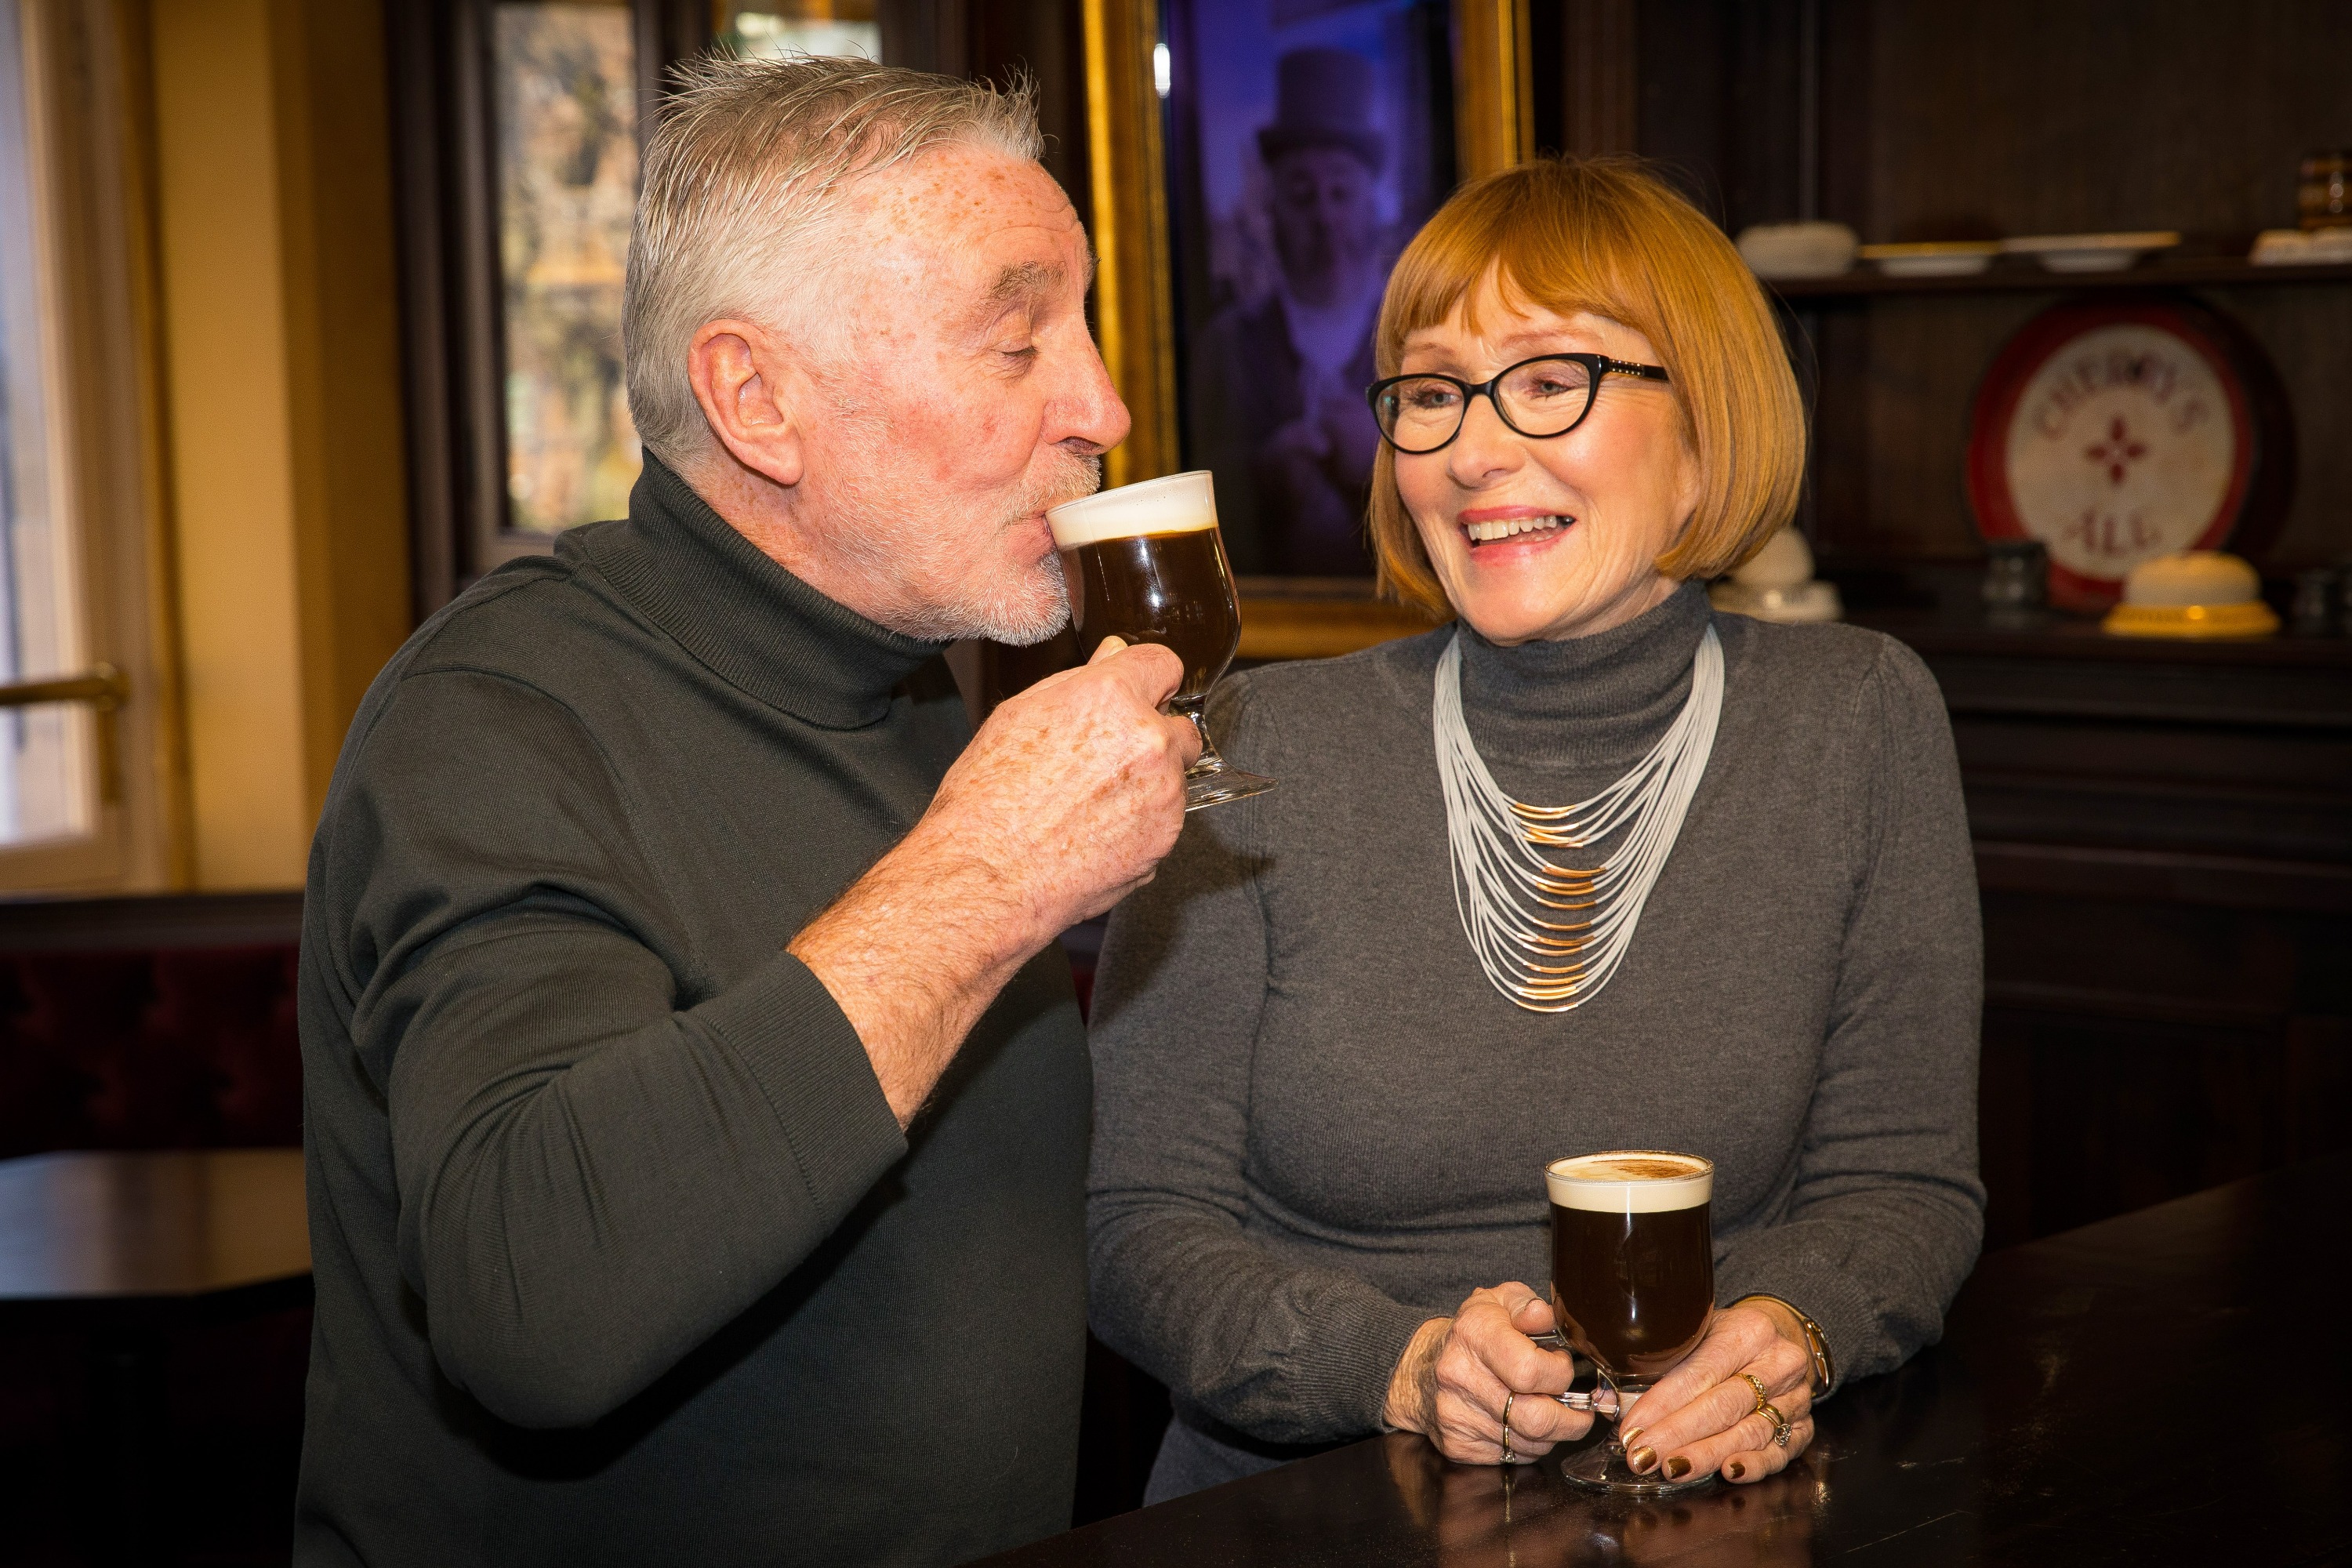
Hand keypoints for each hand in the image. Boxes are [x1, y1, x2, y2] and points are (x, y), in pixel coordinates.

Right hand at [930, 634, 1200, 929]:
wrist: (989, 874)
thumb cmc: (988, 799)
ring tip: (1087, 805)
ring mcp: (1164, 795)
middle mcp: (1148, 742)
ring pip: (1173, 778)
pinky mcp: (1165, 840)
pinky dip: (1140, 825)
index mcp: (1112, 698)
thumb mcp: (1018, 716)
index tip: (1142, 692)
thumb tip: (1111, 656)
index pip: (1164, 665)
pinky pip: (1163, 821)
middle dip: (1153, 737)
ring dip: (1146, 784)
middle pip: (1179, 727)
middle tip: (1105, 760)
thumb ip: (1077, 681)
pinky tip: (1093, 832)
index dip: (1149, 679)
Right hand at [1382, 1284, 1590, 1463]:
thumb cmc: (1472, 1334)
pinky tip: (1525, 1424)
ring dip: (1553, 1432)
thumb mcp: (1499, 1302)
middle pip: (1536, 1418)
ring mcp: (1456, 1416)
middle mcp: (1460, 1377)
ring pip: (1530, 1443)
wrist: (1420, 1370)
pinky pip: (1513, 1457)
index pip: (1531, 1370)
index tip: (1562, 1366)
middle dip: (1571, 1418)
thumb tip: (1546, 1317)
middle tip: (1579, 1406)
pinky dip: (1530, 1445)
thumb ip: (1529, 1305)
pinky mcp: (1457, 1446)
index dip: (1560, 1373)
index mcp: (1474, 1334)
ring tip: (1552, 1411)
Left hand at [1617, 1302, 1814, 1484]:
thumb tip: (1607, 1400)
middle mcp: (1779, 1363)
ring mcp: (1796, 1398)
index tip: (1631, 1429)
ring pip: (1749, 1432)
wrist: (1780, 1339)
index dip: (1662, 1404)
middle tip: (1643, 1457)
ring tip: (1672, 1468)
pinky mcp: (1803, 1427)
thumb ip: (1655, 1365)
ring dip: (1706, 1455)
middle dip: (1678, 1435)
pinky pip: (1779, 1453)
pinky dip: (1753, 1466)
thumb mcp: (1694, 1335)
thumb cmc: (1726, 1339)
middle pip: (1724, 1406)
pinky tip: (1727, 1472)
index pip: (1699, 1372)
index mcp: (1748, 1331)